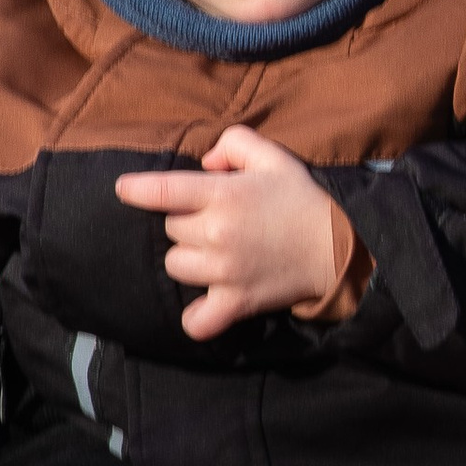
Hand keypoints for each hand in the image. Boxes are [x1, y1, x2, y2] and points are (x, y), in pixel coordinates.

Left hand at [116, 125, 342, 336]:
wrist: (341, 246)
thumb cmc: (303, 199)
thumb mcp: (273, 156)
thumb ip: (233, 144)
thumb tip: (204, 164)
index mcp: (223, 194)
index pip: (161, 190)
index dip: (136, 189)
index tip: (123, 190)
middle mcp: (217, 232)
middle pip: (170, 229)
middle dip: (186, 222)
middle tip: (216, 222)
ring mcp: (224, 271)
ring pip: (175, 265)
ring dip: (190, 259)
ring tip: (216, 254)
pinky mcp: (236, 302)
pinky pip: (197, 320)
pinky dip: (196, 317)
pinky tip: (205, 305)